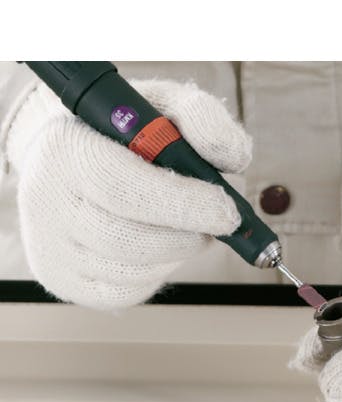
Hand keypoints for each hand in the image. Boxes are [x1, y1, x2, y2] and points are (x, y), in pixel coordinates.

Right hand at [7, 80, 251, 308]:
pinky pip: (125, 292)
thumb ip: (201, 118)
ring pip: (131, 271)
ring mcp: (52, 249)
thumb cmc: (124, 137)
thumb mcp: (162, 108)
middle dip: (186, 236)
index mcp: (66, 149)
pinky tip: (162, 247)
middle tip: (218, 225)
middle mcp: (47, 203)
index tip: (227, 212)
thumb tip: (234, 161)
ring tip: (188, 228)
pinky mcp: (63, 281)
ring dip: (176, 253)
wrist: (72, 163)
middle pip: (125, 239)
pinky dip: (158, 273)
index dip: (181, 204)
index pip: (121, 186)